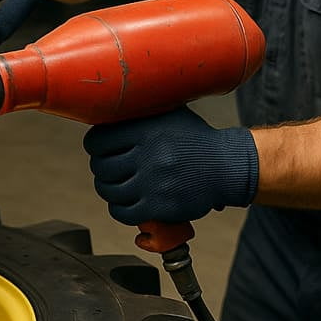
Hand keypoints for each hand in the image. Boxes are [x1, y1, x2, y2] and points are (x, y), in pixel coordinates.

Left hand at [83, 106, 258, 225]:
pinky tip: (124, 203)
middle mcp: (148, 154)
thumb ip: (138, 112)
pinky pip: (124, 212)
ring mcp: (153, 182)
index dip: (94, 146)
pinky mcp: (161, 206)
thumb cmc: (194, 138)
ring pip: (109, 190)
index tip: (100, 149)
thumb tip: (104, 108)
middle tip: (109, 168)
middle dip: (101, 168)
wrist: (227, 166)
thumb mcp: (168, 113)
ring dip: (108, 189)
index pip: (97, 140)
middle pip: (101, 167)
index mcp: (145, 129)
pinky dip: (119, 209)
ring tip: (115, 185)